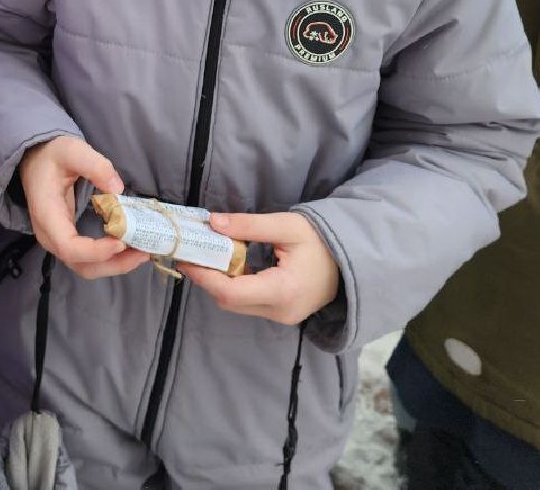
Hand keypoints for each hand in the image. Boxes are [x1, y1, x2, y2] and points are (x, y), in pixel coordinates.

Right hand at [18, 136, 148, 279]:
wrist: (35, 161)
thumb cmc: (52, 157)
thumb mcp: (71, 150)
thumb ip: (94, 165)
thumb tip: (117, 189)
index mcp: (47, 215)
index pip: (69, 246)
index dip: (96, 251)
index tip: (122, 242)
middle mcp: (50, 235)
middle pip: (81, 265)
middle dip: (114, 264)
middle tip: (143, 252)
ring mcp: (59, 241)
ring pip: (86, 267)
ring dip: (116, 264)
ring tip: (142, 252)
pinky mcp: (69, 241)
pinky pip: (89, 260)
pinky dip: (111, 259)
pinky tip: (131, 248)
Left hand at [179, 212, 338, 325]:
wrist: (353, 261)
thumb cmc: (322, 241)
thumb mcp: (286, 226)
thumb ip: (248, 226)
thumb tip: (212, 222)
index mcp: (282, 291)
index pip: (230, 292)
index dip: (203, 276)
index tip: (186, 258)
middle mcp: (280, 311)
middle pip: (229, 301)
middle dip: (207, 277)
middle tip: (193, 253)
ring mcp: (282, 316)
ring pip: (237, 304)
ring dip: (220, 281)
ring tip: (209, 255)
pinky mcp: (282, 313)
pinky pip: (249, 303)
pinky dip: (235, 285)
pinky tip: (230, 263)